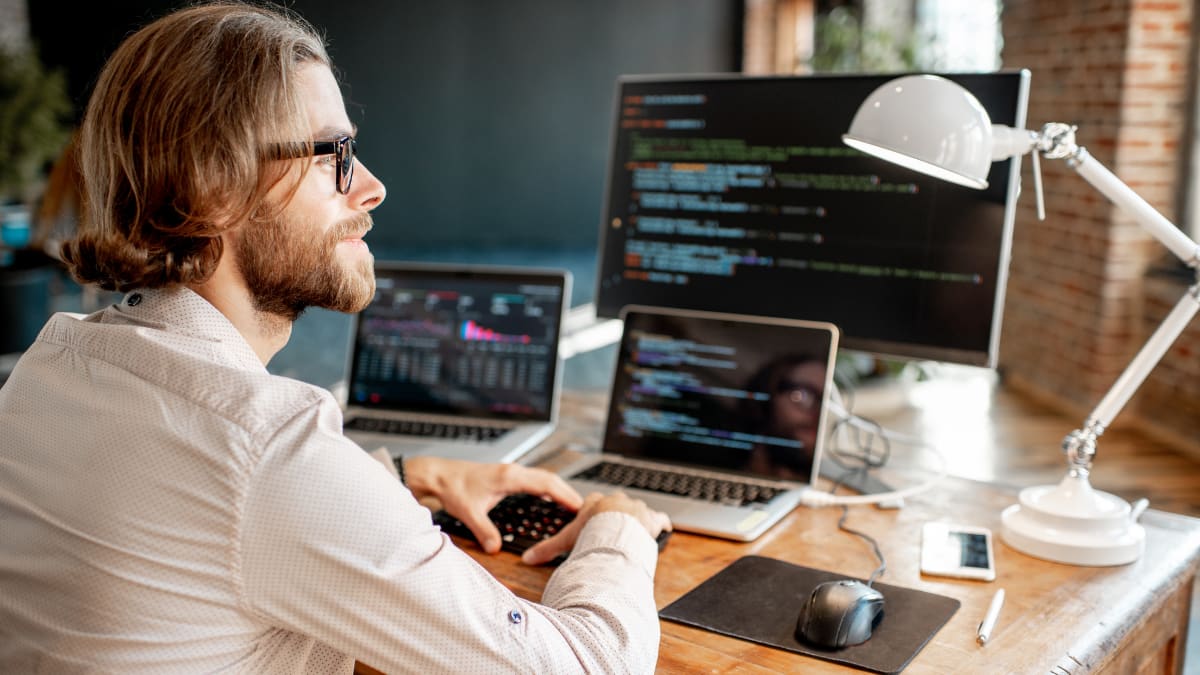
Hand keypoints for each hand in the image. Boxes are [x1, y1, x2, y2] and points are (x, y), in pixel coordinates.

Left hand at [403, 457, 581, 553]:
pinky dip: (545, 489)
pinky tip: (547, 500)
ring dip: (557, 490)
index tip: (579, 507)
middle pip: (549, 479)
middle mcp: (513, 471)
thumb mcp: (470, 513)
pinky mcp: (506, 476)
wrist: (438, 475)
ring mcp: (510, 472)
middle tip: (582, 509)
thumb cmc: (453, 487)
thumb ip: (485, 532)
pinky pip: (533, 480)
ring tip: (570, 505)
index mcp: (510, 477)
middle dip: (567, 493)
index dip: (564, 496)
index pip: (546, 484)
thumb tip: (496, 549)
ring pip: (542, 478)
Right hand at [522, 491, 670, 565]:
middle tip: (612, 530)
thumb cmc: (591, 534)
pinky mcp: (651, 517)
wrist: (616, 532)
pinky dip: (660, 525)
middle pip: (615, 504)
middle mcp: (616, 500)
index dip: (592, 513)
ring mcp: (635, 507)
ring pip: (636, 511)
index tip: (592, 522)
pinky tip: (662, 530)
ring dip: (635, 520)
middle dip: (615, 514)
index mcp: (595, 503)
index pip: (592, 503)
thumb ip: (547, 549)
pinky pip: (659, 519)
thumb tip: (526, 559)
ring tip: (632, 535)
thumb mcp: (566, 541)